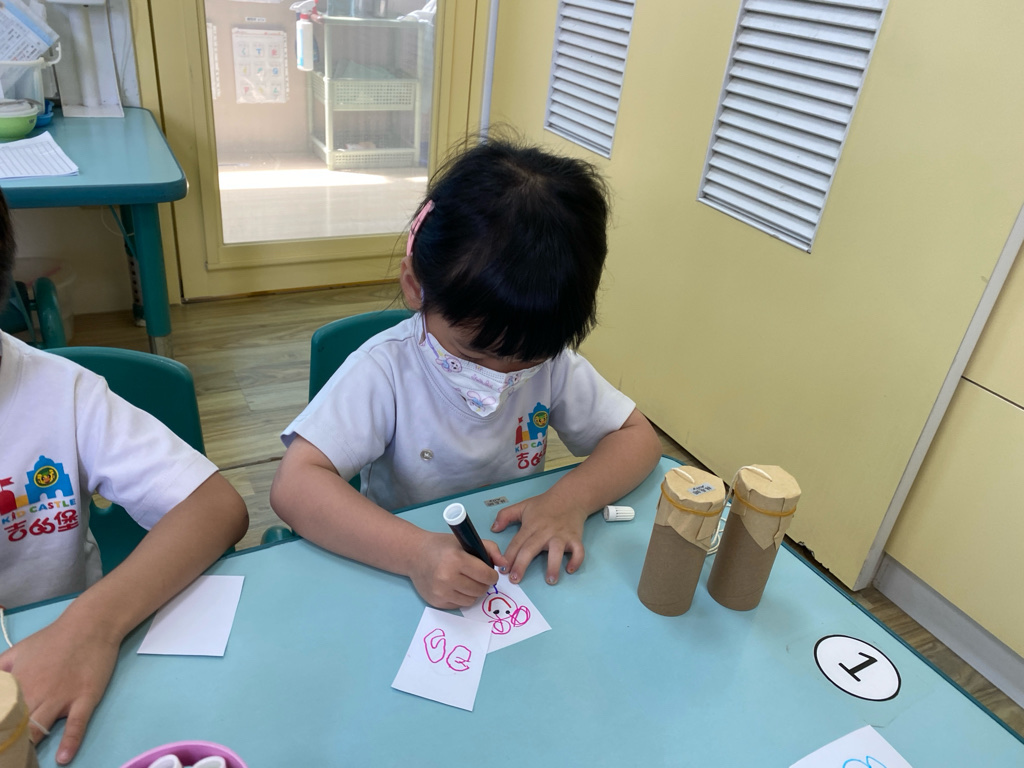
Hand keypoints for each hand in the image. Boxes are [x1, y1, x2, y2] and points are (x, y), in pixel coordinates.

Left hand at [0, 613, 119, 764]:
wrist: (91, 625)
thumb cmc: (53, 639)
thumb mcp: (16, 651)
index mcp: (17, 682)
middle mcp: (37, 693)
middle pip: (16, 726)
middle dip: (9, 741)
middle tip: (7, 753)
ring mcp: (63, 697)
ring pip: (40, 729)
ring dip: (29, 747)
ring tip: (24, 760)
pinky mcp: (85, 698)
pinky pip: (76, 724)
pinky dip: (70, 742)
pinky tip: (63, 758)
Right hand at [407, 532, 504, 608]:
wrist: (414, 555)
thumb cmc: (443, 547)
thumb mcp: (466, 541)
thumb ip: (489, 549)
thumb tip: (504, 564)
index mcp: (456, 559)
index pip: (486, 575)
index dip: (492, 574)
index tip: (489, 571)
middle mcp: (447, 577)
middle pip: (480, 590)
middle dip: (483, 583)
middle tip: (478, 576)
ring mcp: (440, 592)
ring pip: (472, 600)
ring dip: (474, 591)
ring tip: (467, 581)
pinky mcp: (436, 602)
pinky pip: (460, 605)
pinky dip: (462, 597)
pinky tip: (456, 586)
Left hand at [490, 491, 591, 584]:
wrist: (570, 496)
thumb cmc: (544, 504)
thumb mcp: (522, 506)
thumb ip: (505, 515)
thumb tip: (493, 528)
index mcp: (531, 526)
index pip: (517, 543)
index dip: (509, 556)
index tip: (502, 570)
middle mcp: (545, 532)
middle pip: (531, 549)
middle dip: (522, 564)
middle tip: (515, 579)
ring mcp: (561, 535)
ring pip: (557, 551)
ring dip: (553, 566)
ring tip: (550, 580)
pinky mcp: (575, 537)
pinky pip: (578, 550)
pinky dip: (576, 560)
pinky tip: (570, 569)